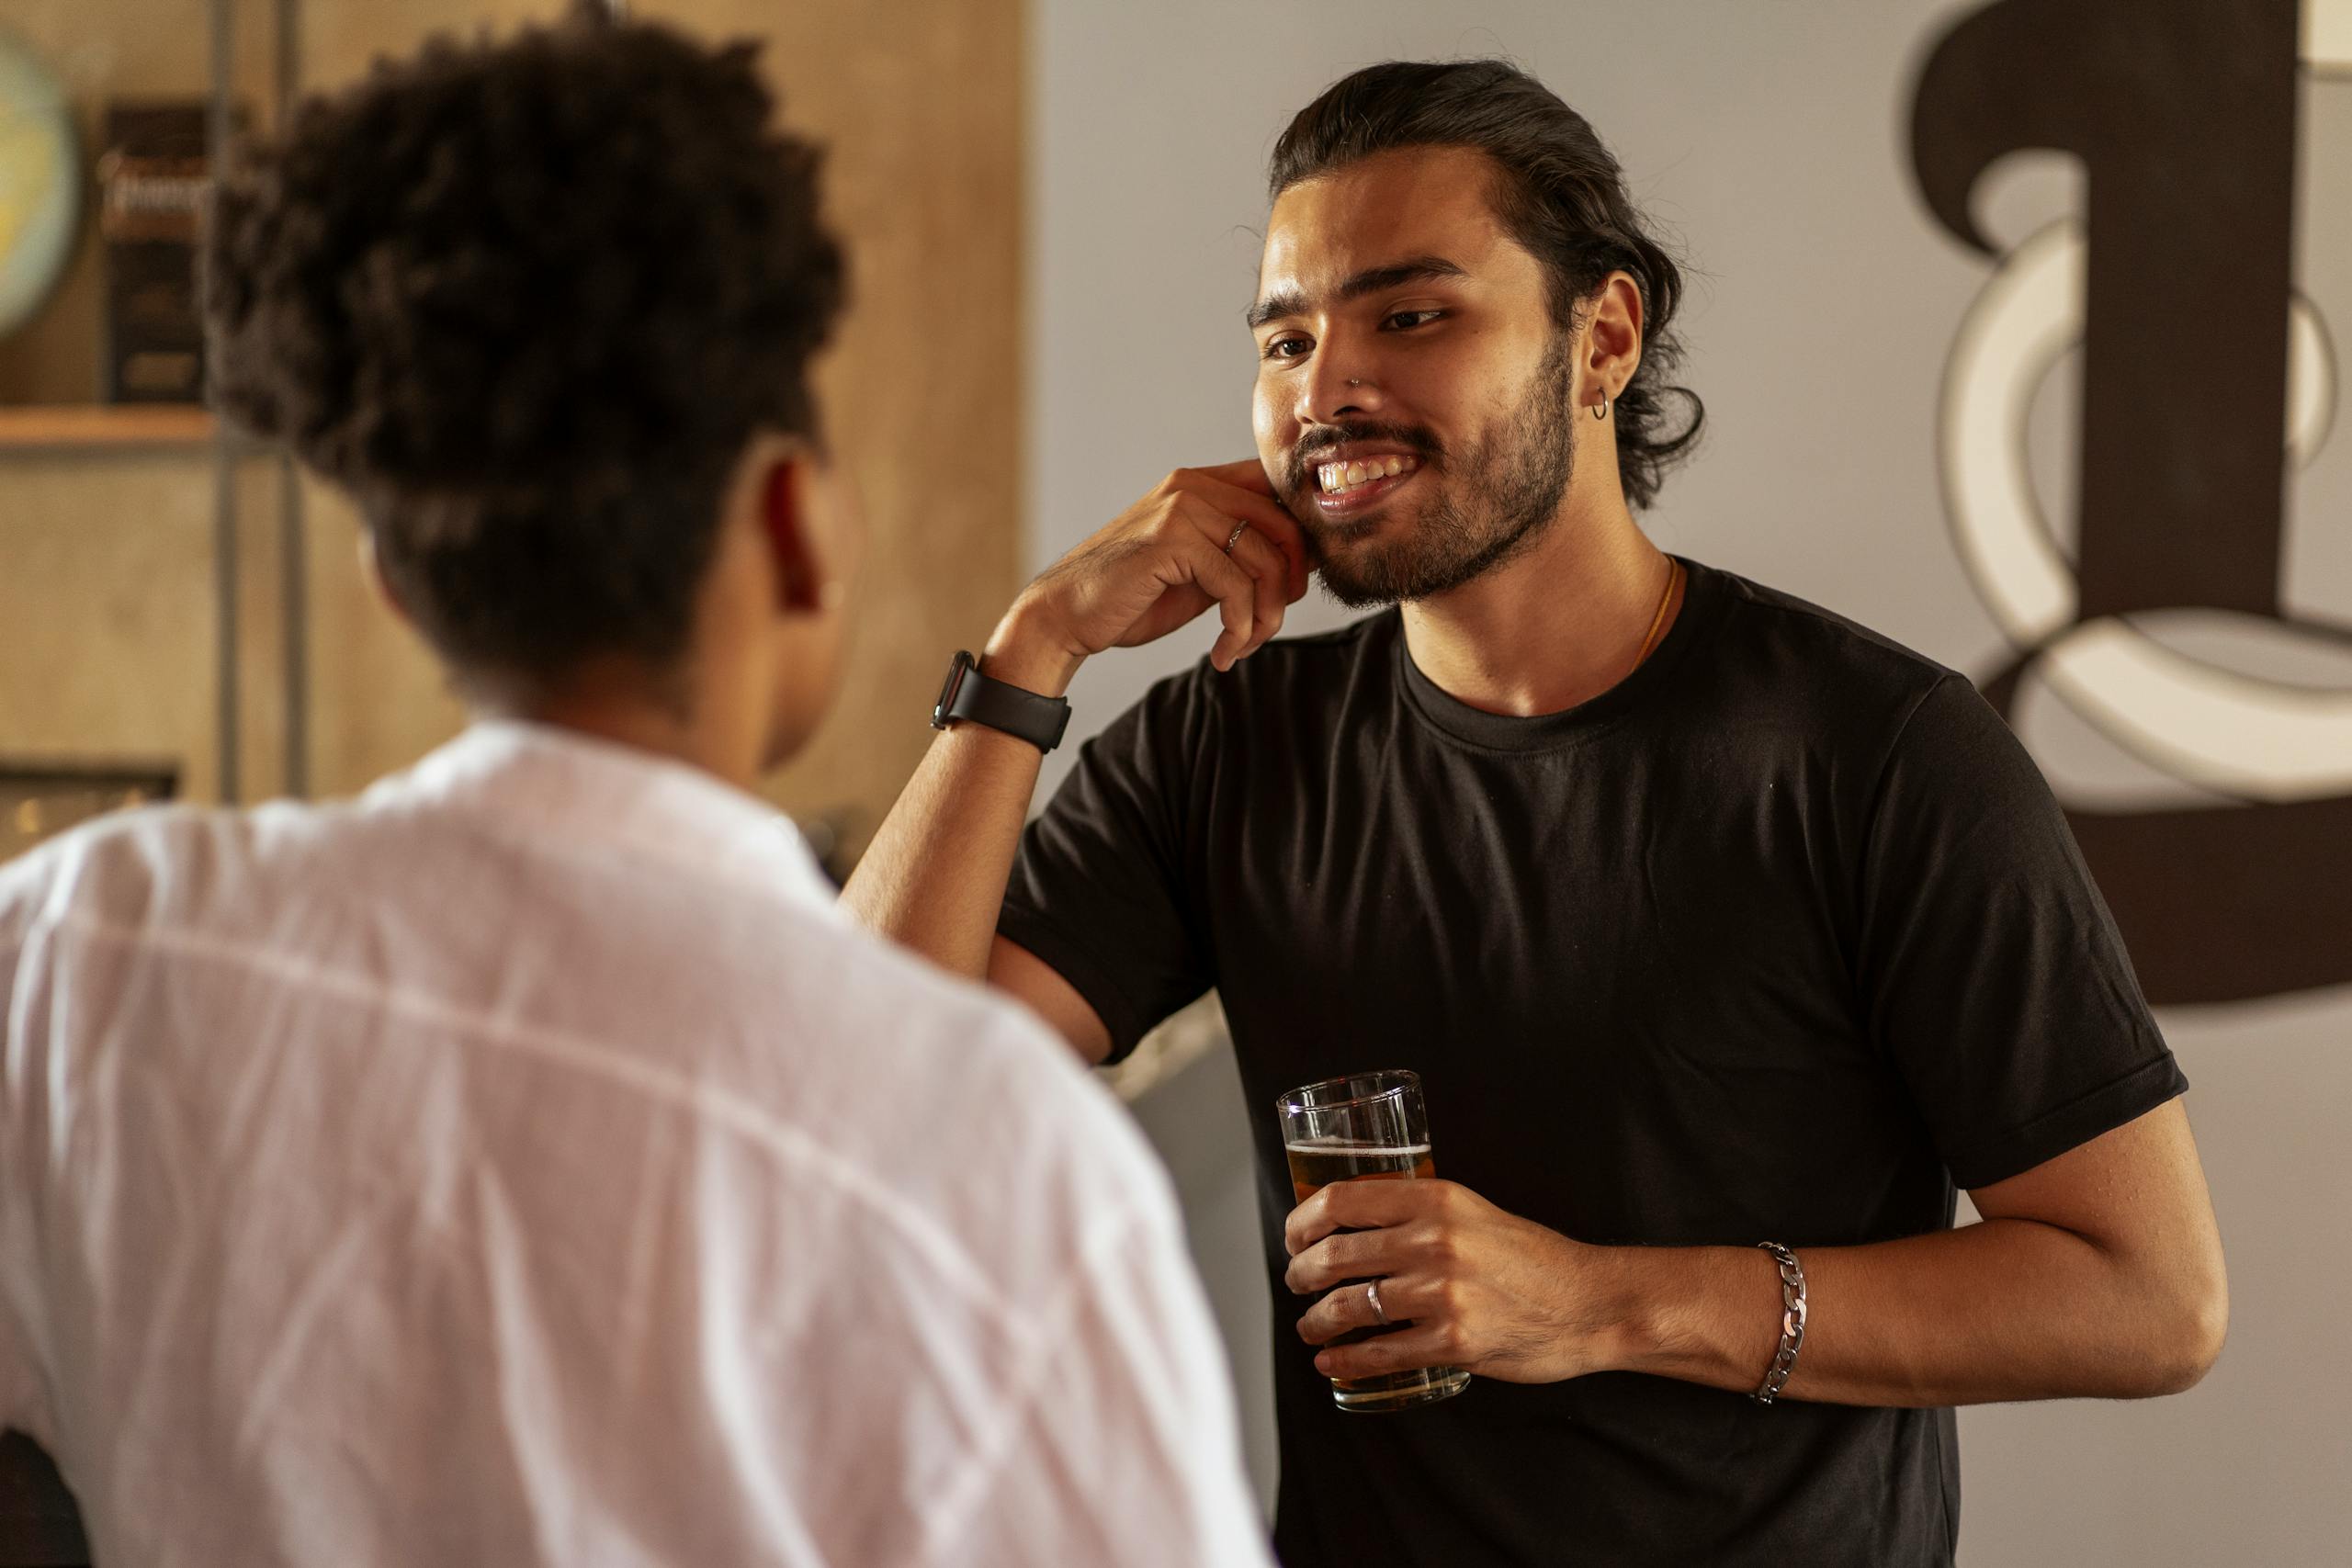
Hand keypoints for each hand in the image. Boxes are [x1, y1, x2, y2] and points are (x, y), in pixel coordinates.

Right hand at [987, 460, 1310, 690]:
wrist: (1066, 616)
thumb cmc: (1130, 598)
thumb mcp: (1199, 572)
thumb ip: (1240, 558)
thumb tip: (1302, 564)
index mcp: (1200, 484)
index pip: (1277, 492)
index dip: (1300, 540)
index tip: (1293, 589)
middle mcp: (1192, 486)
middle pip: (1283, 527)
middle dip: (1289, 586)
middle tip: (1269, 626)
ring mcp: (1181, 509)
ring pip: (1263, 560)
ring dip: (1264, 617)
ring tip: (1242, 646)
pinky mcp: (1172, 540)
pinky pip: (1235, 586)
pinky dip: (1239, 628)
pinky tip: (1222, 653)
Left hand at [1284, 1178, 1627, 1384]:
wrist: (1589, 1302)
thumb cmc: (1531, 1258)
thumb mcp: (1472, 1212)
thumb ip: (1419, 1213)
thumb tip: (1354, 1224)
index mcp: (1436, 1200)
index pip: (1341, 1200)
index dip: (1302, 1221)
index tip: (1293, 1237)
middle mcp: (1435, 1241)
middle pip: (1335, 1256)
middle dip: (1301, 1274)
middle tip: (1297, 1283)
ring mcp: (1442, 1294)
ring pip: (1349, 1307)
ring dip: (1316, 1320)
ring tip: (1310, 1326)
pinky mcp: (1453, 1342)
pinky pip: (1379, 1354)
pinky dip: (1345, 1360)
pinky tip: (1332, 1362)